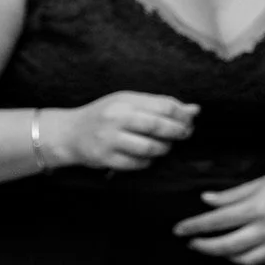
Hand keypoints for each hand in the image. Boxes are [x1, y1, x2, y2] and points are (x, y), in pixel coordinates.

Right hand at [37, 91, 195, 172]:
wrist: (69, 133)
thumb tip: (195, 110)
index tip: (188, 121)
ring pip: (150, 148)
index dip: (182, 115)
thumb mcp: (128, 103)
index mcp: (124, 101)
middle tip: (183, 135)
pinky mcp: (105, 158)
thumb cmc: (104, 116)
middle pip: (158, 126)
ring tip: (163, 146)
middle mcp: (115, 118)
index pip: (164, 105)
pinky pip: (137, 163)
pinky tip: (145, 156)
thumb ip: (160, 105)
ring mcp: (109, 139)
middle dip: (178, 132)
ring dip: (163, 149)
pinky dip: (148, 161)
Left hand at [174, 160, 264, 264]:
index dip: (193, 227)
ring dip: (224, 256)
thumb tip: (207, 199)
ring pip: (243, 259)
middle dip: (203, 246)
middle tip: (191, 243)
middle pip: (224, 246)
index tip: (178, 230)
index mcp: (257, 208)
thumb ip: (233, 194)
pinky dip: (247, 260)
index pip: (215, 221)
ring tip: (214, 248)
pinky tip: (240, 253)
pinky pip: (263, 261)